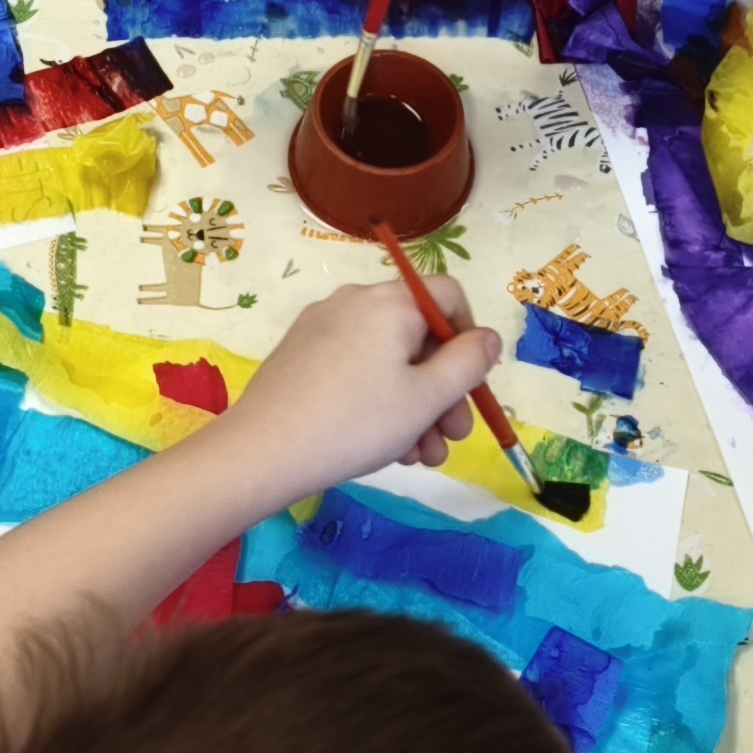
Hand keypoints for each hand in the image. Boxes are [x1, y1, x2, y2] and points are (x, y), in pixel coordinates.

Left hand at [225, 278, 497, 497]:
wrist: (263, 450)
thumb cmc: (356, 422)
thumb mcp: (426, 398)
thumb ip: (468, 363)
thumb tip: (488, 337)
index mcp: (390, 302)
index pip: (448, 295)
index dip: (470, 337)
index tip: (471, 385)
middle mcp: (355, 301)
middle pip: (418, 334)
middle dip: (443, 389)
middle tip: (453, 437)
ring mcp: (322, 326)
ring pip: (387, 360)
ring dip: (414, 405)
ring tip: (419, 457)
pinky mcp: (300, 354)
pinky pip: (355, 367)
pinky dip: (377, 399)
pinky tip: (383, 446)